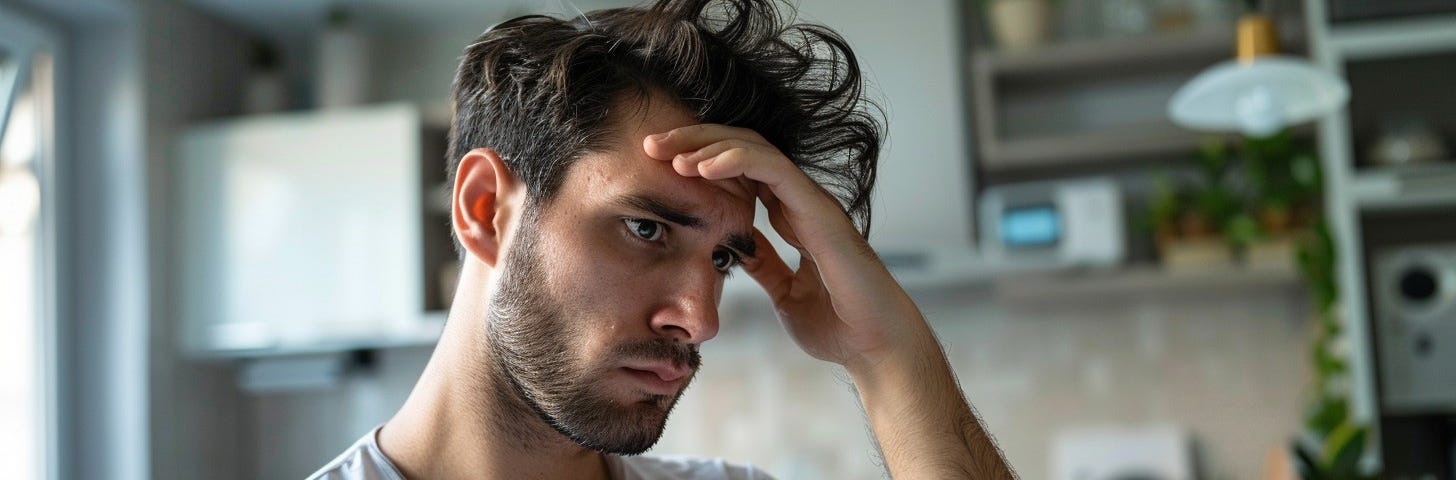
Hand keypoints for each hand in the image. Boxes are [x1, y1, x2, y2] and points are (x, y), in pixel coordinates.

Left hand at [643, 124, 927, 370]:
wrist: (873, 347)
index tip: (658, 167)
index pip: (741, 172)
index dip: (700, 163)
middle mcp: (800, 201)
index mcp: (791, 216)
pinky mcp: (818, 209)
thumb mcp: (783, 292)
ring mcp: (810, 201)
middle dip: (694, 141)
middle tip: (650, 144)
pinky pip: (773, 169)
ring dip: (708, 144)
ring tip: (669, 151)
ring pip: (755, 149)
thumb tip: (737, 250)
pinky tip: (702, 165)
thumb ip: (765, 265)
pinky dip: (736, 160)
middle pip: (742, 151)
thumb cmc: (838, 324)